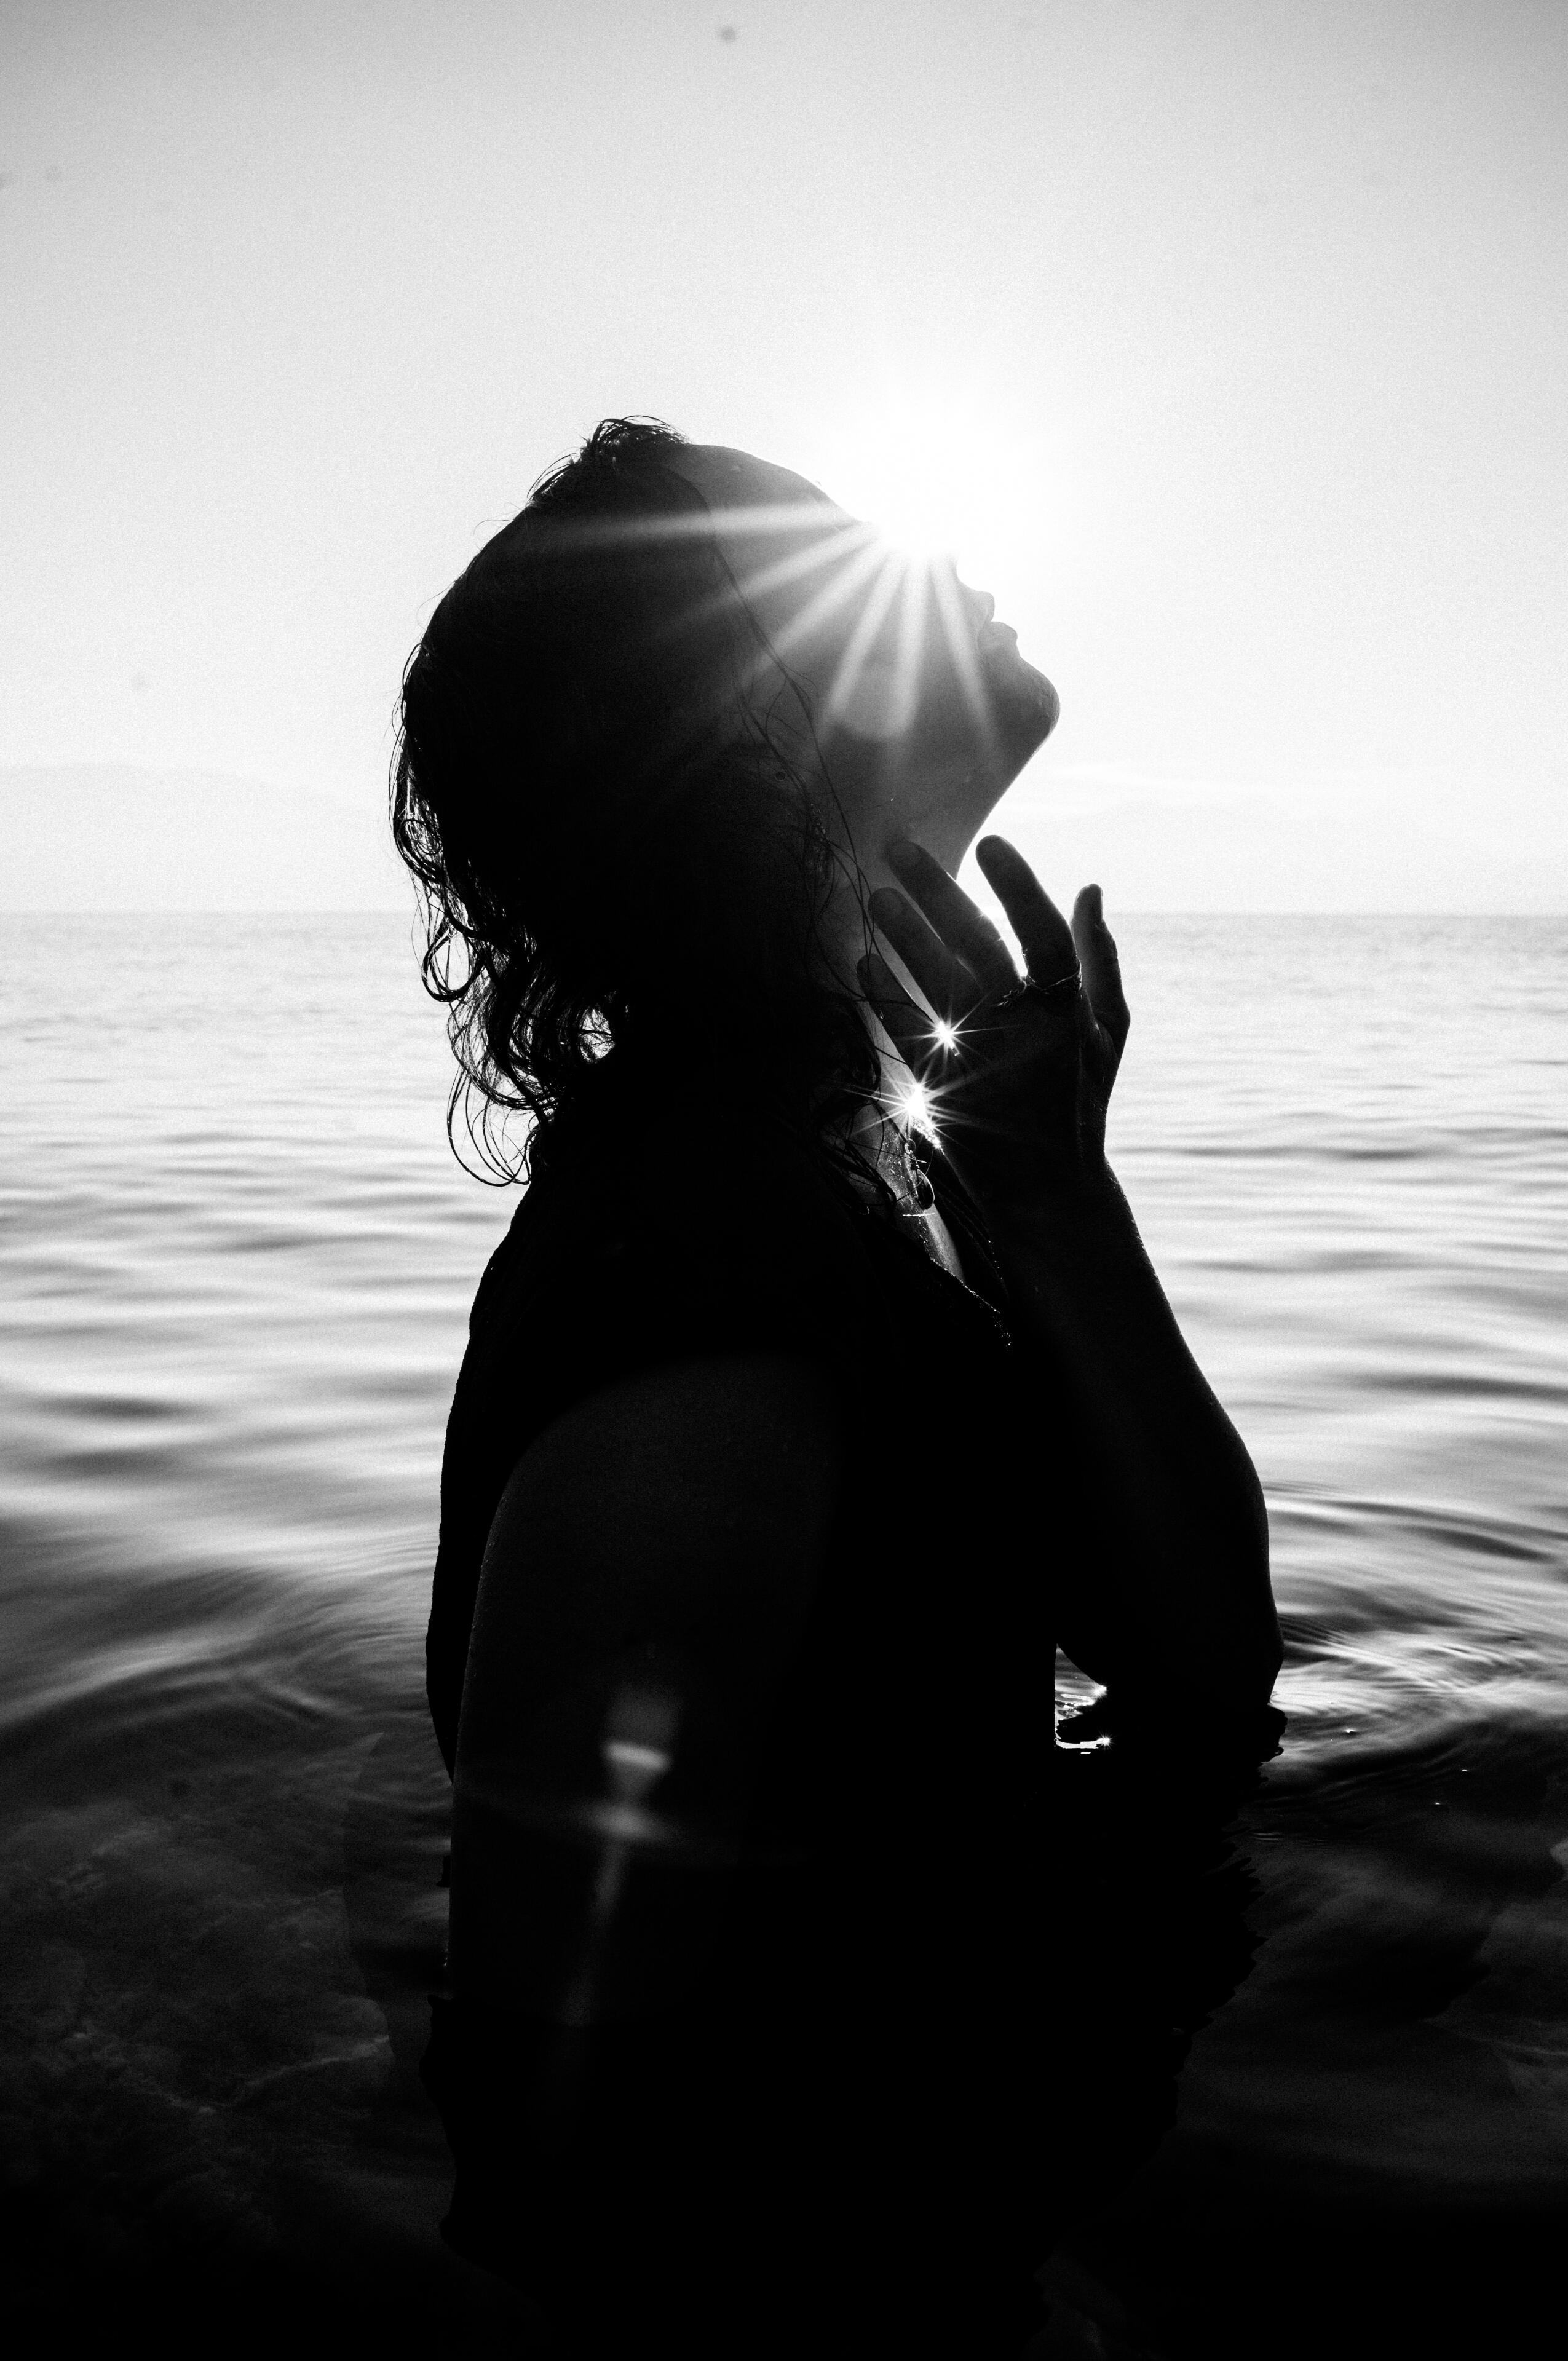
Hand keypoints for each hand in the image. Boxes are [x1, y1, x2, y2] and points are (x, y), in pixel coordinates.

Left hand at [857, 836, 1130, 1206]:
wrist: (1047, 1187)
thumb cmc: (1080, 1098)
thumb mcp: (1109, 1030)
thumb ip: (1102, 958)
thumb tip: (1090, 889)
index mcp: (1071, 1013)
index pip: (1044, 934)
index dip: (1019, 885)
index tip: (989, 842)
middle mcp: (1026, 1032)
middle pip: (980, 945)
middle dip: (938, 890)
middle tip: (900, 847)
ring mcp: (982, 1060)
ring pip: (938, 983)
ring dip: (904, 936)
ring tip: (876, 895)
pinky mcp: (944, 1088)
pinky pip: (906, 1033)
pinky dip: (884, 996)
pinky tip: (862, 961)